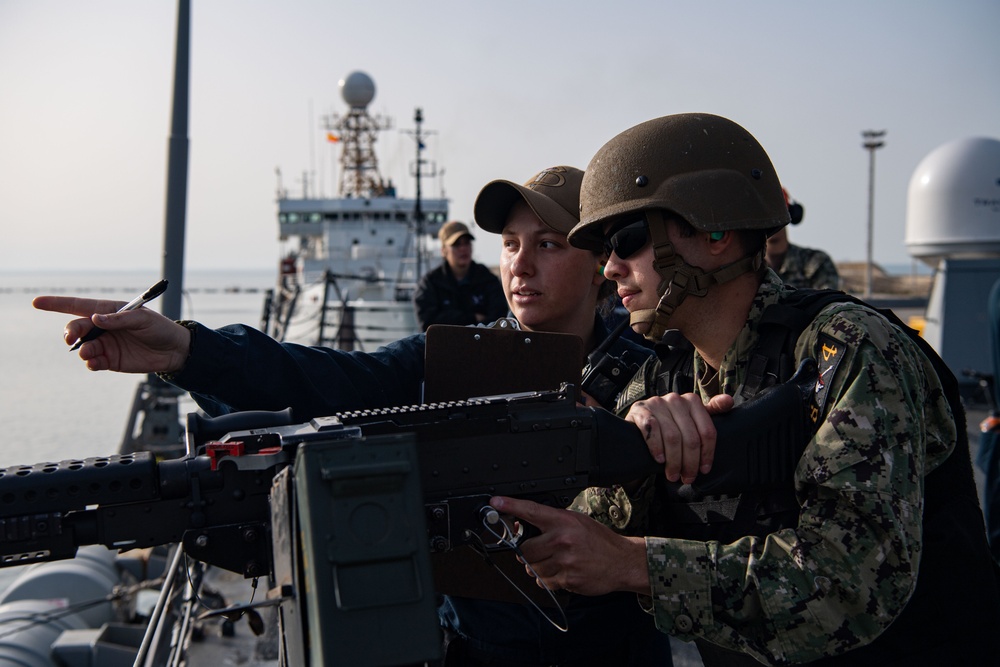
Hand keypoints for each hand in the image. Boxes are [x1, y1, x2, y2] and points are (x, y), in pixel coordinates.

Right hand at [32, 295, 191, 373]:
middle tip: (71, 339)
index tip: (36, 302)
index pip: (78, 306)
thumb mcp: (143, 319)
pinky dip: (90, 363)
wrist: (174, 351)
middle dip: (70, 332)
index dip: (56, 304)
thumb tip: (96, 318)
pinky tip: (96, 362)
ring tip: (91, 353)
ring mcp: (105, 344)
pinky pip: (92, 362)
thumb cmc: (160, 328)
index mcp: (109, 311)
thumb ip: (119, 319)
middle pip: (76, 328)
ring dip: (82, 350)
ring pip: (82, 347)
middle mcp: (103, 327)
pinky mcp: (110, 361)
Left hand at [489, 496, 649, 596]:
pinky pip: (543, 582)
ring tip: (555, 561)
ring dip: (538, 567)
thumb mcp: (577, 521)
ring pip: (532, 568)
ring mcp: (564, 561)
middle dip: (528, 552)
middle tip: (541, 550)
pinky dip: (547, 579)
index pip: (531, 511)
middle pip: (525, 549)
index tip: (495, 503)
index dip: (510, 506)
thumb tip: (524, 525)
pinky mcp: (567, 580)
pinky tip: (560, 572)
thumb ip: (553, 522)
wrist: (622, 561)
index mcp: (564, 521)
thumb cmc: (599, 541)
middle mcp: (562, 540)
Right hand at [625, 392, 733, 483]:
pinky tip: (659, 460)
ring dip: (674, 461)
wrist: (640, 421)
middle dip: (690, 462)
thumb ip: (712, 410)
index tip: (704, 470)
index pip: (707, 431)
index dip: (707, 454)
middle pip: (691, 438)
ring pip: (673, 437)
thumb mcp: (692, 418)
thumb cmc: (671, 423)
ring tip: (673, 474)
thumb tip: (729, 401)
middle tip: (687, 477)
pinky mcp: (640, 410)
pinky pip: (652, 431)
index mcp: (693, 401)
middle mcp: (676, 399)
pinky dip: (657, 448)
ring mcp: (657, 403)